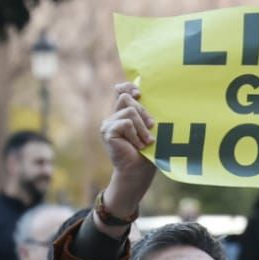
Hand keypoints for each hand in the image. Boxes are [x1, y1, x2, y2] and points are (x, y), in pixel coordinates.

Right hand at [99, 82, 157, 225]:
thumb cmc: (148, 152)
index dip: (128, 87)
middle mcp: (113, 116)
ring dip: (142, 127)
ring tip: (145, 141)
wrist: (138, 172)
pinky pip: (126, 123)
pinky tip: (137, 146)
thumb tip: (146, 94)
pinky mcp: (107, 131)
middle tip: (151, 128)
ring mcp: (108, 123)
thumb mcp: (150, 129)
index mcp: (123, 113)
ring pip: (129, 110)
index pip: (121, 90)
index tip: (139, 94)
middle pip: (127, 98)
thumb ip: (145, 113)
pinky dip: (136, 135)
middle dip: (144, 112)